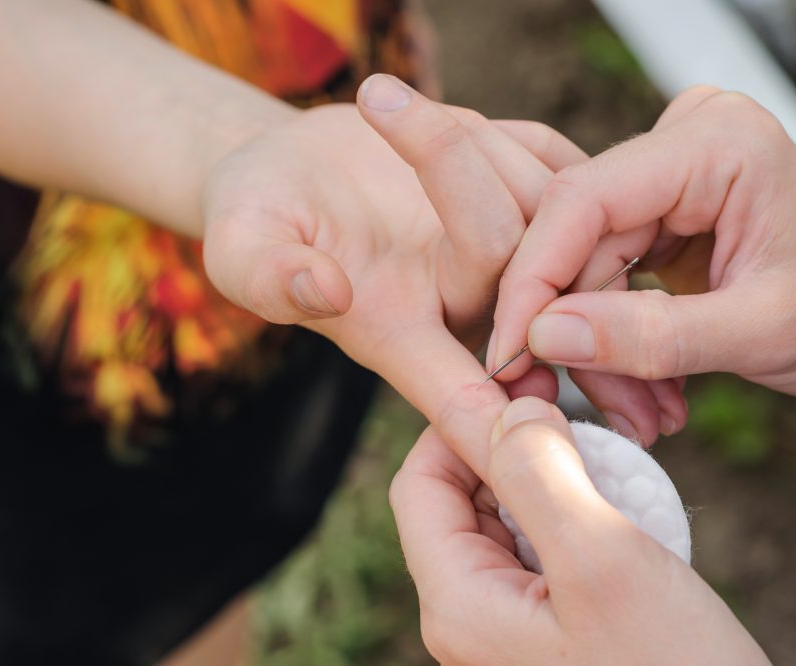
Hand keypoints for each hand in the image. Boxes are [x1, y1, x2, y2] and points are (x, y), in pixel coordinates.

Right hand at [201, 76, 584, 474]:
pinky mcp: (529, 202)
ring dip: (469, 131)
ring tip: (389, 111)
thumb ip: (268, 276)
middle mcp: (467, 306)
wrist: (297, 168)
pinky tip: (445, 122)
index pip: (461, 398)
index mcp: (401, 336)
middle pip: (512, 251)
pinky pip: (556, 160)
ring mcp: (507, 255)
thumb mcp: (239, 247)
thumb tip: (324, 290)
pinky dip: (503, 128)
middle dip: (447, 159)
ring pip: (544, 197)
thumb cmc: (260, 219)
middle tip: (374, 100)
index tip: (527, 435)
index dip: (498, 429)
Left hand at [390, 396, 776, 665]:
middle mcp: (468, 634)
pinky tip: (624, 525)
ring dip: (550, 490)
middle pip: (461, 509)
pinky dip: (573, 531)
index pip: (420, 485)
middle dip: (512, 454)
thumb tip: (507, 408)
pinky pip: (541, 572)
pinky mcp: (551, 655)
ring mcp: (507, 650)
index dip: (462, 424)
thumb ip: (538, 472)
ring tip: (610, 473)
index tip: (523, 388)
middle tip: (576, 423)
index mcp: (459, 609)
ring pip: (505, 535)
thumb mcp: (604, 558)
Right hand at [489, 86, 795, 449]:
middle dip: (572, 329)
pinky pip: (603, 274)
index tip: (508, 352)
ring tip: (641, 413)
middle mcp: (683, 142)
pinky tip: (644, 387)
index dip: (533, 279)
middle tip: (581, 404)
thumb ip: (650, 336)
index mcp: (717, 142)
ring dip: (597, 346)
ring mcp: (669, 174)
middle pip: (576, 236)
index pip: (584, 200)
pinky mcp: (660, 210)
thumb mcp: (758, 333)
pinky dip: (614, 337)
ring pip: (584, 264)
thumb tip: (543, 336)